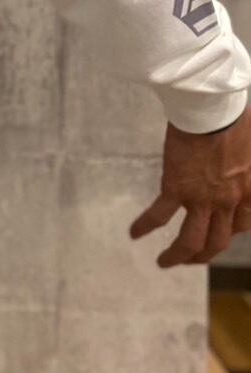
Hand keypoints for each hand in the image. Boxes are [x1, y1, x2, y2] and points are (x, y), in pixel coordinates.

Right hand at [129, 104, 250, 266]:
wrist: (212, 110)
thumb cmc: (233, 118)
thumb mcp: (250, 147)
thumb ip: (243, 161)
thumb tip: (237, 158)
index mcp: (248, 191)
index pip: (243, 224)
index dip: (231, 230)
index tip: (221, 228)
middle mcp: (228, 202)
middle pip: (217, 242)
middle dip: (203, 255)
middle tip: (192, 258)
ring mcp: (202, 198)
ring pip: (191, 241)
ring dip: (178, 256)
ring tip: (164, 262)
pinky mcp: (176, 188)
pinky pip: (160, 214)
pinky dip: (146, 225)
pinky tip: (134, 233)